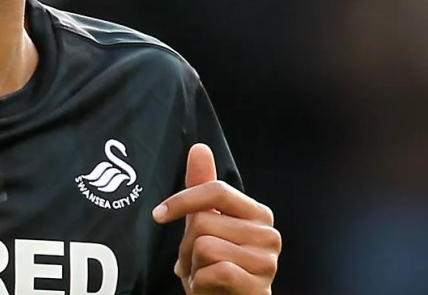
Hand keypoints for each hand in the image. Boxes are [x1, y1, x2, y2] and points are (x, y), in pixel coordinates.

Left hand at [152, 144, 280, 293]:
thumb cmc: (216, 265)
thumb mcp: (205, 224)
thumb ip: (203, 186)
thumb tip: (199, 147)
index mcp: (258, 214)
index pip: (216, 191)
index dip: (182, 200)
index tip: (158, 215)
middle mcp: (269, 234)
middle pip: (203, 222)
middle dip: (186, 246)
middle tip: (195, 262)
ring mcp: (267, 262)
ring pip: (204, 246)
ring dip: (192, 267)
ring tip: (203, 275)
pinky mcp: (259, 287)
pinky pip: (214, 270)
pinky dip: (200, 283)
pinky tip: (209, 287)